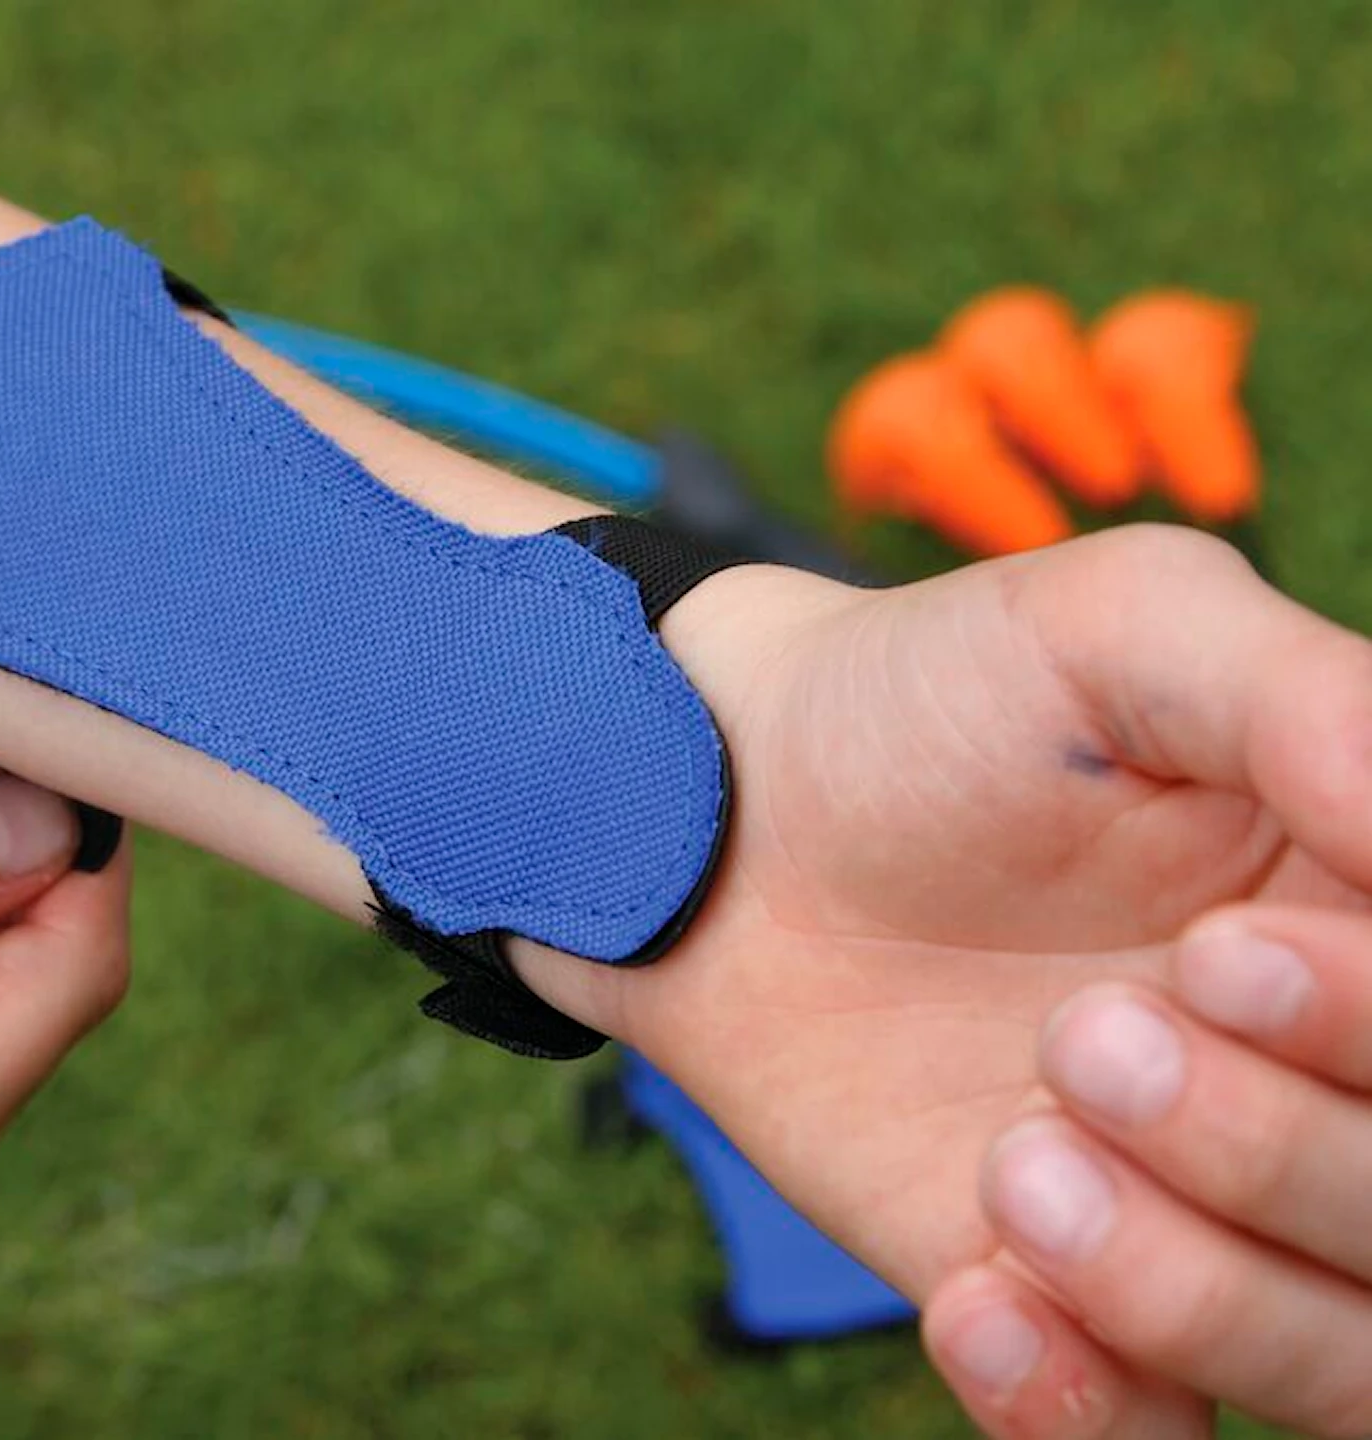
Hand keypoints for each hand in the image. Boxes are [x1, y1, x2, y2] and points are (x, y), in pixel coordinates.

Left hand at [517, 524, 1371, 1434]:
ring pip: (1338, 1365)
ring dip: (1190, 1290)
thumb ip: (1310, 702)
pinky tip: (975, 1299)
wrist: (722, 822)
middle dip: (1275, 1152)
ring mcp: (1209, 1212)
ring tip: (1013, 1159)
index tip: (1215, 953)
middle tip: (1086, 1037)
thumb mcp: (1119, 630)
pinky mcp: (1069, 1299)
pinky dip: (1083, 1404)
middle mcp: (1328, 1085)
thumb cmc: (925, 703)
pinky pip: (1152, 1434)